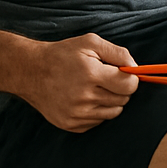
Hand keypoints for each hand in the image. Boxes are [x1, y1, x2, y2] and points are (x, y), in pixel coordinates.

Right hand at [19, 33, 139, 132]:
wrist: (30, 71)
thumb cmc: (63, 54)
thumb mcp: (91, 43)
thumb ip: (118, 53)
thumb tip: (136, 68)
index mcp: (91, 74)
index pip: (129, 85)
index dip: (130, 78)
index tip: (123, 73)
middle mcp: (83, 97)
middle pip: (123, 100)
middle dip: (120, 89)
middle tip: (106, 79)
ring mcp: (75, 114)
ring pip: (113, 113)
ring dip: (111, 101)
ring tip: (96, 88)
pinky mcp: (69, 124)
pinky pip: (98, 122)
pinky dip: (97, 111)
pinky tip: (85, 99)